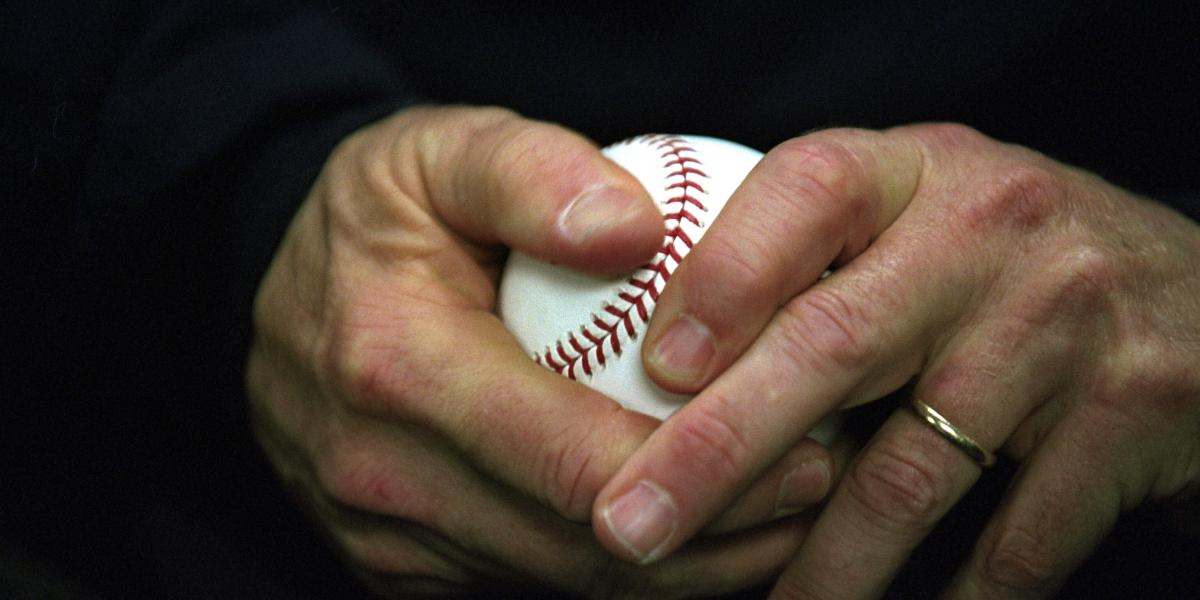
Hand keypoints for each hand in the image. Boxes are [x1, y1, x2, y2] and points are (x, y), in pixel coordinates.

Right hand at [246, 106, 841, 597]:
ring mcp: (379, 533)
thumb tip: (639, 229)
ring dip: (677, 564)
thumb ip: (536, 175)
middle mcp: (377, 472)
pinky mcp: (389, 565)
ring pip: (560, 582)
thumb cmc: (382, 212)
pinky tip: (678, 522)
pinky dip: (611, 569)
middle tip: (811, 489)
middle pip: (578, 544)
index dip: (702, 470)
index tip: (802, 453)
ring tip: (770, 513)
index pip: (571, 458)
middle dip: (711, 532)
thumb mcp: (446, 151)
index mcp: (394, 366)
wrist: (276, 286)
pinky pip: (523, 584)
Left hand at [591, 123, 1199, 597]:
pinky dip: (948, 598)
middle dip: (717, 452)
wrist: (1199, 298)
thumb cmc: (1008, 266)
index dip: (721, 280)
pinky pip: (1016, 537)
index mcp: (917, 172)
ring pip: (911, 470)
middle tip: (629, 526)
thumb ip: (818, 264)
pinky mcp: (1131, 413)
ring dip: (821, 565)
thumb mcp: (918, 223)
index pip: (805, 192)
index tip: (652, 373)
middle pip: (831, 346)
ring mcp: (1065, 323)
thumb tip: (661, 360)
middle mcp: (990, 232)